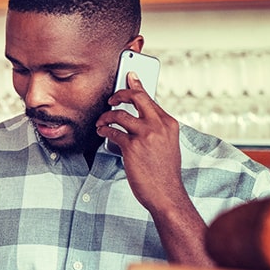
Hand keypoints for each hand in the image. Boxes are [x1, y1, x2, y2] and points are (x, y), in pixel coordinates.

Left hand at [96, 71, 185, 216]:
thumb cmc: (164, 171)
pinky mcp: (132, 147)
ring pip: (119, 114)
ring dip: (105, 117)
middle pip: (136, 98)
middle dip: (119, 94)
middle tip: (110, 99)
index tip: (129, 77)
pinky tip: (101, 132)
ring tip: (101, 122)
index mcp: (169, 123)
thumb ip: (156, 128)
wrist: (166, 193)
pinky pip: (112, 132)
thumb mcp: (167, 144)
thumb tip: (138, 116)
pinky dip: (104, 130)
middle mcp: (159, 125)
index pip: (150, 98)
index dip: (136, 86)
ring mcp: (146, 135)